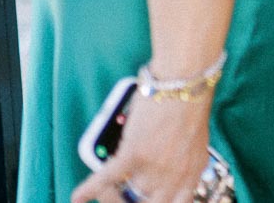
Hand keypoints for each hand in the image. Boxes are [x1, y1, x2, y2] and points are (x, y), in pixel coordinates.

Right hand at [72, 91, 211, 202]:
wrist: (184, 82)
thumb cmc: (190, 102)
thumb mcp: (196, 140)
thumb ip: (181, 161)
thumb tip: (164, 170)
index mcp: (193, 172)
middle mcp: (174, 176)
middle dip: (128, 202)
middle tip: (119, 195)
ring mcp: (154, 167)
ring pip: (124, 193)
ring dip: (110, 192)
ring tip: (104, 187)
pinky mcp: (134, 154)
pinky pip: (106, 178)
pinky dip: (89, 189)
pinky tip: (77, 198)